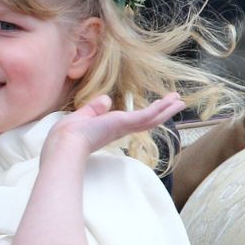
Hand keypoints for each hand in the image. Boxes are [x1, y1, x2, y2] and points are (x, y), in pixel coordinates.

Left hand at [45, 93, 184, 158]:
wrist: (64, 145)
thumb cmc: (66, 136)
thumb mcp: (81, 118)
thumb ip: (93, 109)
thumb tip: (104, 99)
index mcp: (109, 129)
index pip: (131, 121)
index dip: (144, 115)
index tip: (154, 108)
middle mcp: (120, 129)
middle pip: (146, 120)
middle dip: (161, 112)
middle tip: (176, 103)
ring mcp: (124, 127)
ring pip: (151, 118)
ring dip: (166, 109)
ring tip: (180, 101)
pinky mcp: (125, 123)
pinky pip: (147, 115)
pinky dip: (161, 108)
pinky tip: (172, 101)